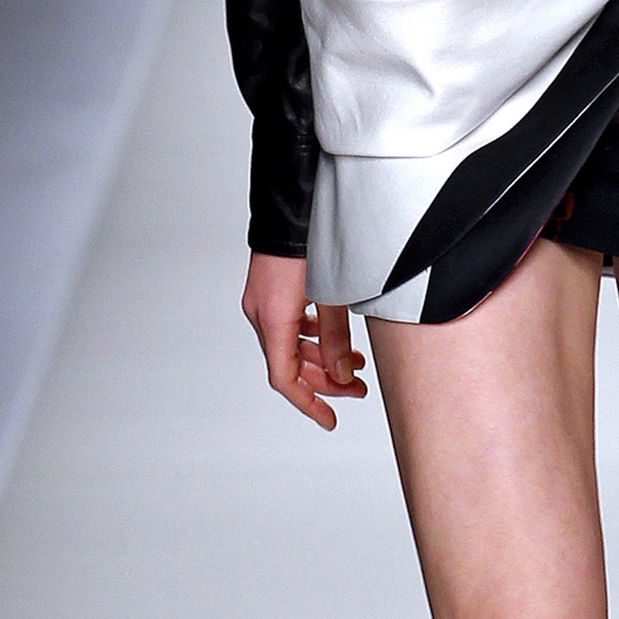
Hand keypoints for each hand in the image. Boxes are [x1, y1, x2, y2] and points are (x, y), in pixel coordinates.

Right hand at [241, 251, 367, 430]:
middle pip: (288, 364)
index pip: (284, 378)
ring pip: (289, 345)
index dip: (308, 403)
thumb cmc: (314, 237)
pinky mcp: (268, 289)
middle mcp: (261, 312)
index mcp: (274, 316)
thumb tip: (344, 374)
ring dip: (320, 358)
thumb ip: (338, 337)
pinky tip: (333, 334)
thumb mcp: (335, 292)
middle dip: (324, 382)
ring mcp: (262, 300)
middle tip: (358, 389)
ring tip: (354, 363)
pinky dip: (310, 337)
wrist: (294, 200)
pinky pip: (287, 325)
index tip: (329, 419)